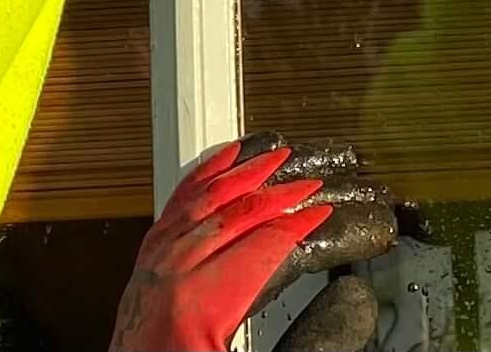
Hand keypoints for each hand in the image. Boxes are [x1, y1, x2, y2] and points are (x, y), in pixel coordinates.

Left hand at [110, 134, 398, 351]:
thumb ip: (304, 344)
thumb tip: (350, 308)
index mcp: (197, 305)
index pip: (262, 242)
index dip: (301, 220)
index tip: (330, 208)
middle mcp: (167, 279)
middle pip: (231, 214)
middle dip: (276, 189)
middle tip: (314, 177)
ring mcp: (149, 275)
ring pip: (197, 206)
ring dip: (237, 177)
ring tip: (271, 156)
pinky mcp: (141, 279)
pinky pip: (169, 215)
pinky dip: (195, 186)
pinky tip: (214, 170)